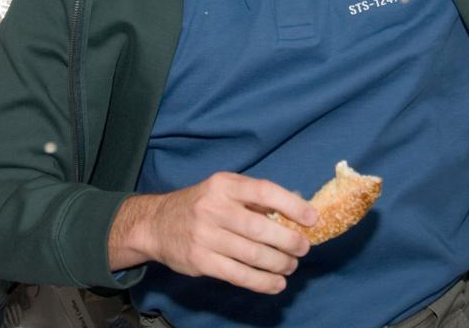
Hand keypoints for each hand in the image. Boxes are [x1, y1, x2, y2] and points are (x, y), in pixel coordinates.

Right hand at [108, 172, 316, 293]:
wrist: (157, 224)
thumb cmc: (201, 204)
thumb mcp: (224, 190)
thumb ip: (256, 198)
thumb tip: (298, 207)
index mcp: (224, 185)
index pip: (264, 191)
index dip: (292, 205)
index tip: (312, 219)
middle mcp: (214, 208)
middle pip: (261, 228)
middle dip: (289, 241)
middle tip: (303, 248)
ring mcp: (205, 236)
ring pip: (253, 255)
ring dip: (279, 264)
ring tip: (291, 266)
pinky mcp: (201, 262)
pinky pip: (239, 275)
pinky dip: (263, 282)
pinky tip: (276, 283)